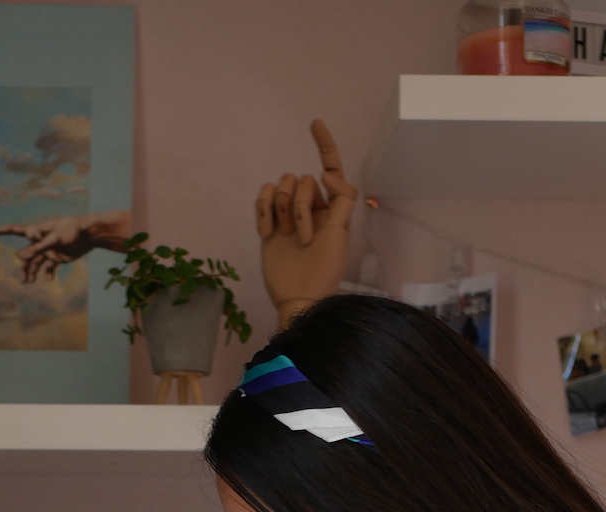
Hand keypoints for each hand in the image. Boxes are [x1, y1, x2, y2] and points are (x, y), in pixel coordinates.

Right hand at [0, 210, 132, 282]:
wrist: (89, 235)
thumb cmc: (72, 230)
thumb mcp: (54, 239)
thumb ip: (38, 248)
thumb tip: (20, 256)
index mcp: (37, 232)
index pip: (15, 230)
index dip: (1, 231)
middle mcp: (40, 241)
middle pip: (26, 254)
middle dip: (23, 265)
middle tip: (23, 278)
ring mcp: (48, 250)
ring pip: (36, 262)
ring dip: (32, 272)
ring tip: (28, 282)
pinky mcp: (57, 257)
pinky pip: (49, 267)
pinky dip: (47, 274)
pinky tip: (47, 280)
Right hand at [256, 119, 357, 328]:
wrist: (298, 296)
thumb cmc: (324, 269)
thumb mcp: (342, 232)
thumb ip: (342, 197)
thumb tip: (327, 173)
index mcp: (332, 207)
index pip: (331, 168)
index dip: (324, 144)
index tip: (315, 123)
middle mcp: (312, 208)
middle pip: (302, 179)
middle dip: (301, 204)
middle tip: (303, 236)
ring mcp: (289, 216)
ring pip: (282, 186)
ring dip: (283, 207)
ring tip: (286, 235)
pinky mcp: (269, 224)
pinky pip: (263, 198)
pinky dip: (263, 210)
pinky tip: (267, 233)